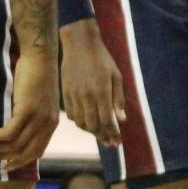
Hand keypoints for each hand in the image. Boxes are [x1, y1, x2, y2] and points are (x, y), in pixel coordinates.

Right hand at [0, 47, 58, 172]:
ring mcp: (39, 118)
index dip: (20, 162)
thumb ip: (30, 119)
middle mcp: (48, 124)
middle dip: (4, 158)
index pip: (37, 152)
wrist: (40, 57)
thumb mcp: (37, 102)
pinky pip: (8, 133)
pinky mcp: (28, 110)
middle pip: (25, 153)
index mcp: (51, 124)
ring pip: (14, 145)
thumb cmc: (35, 77)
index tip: (5, 166)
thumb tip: (11, 135)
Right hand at [57, 21, 124, 146]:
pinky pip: (71, 115)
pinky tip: (87, 124)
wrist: (79, 45)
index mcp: (101, 92)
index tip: (118, 142)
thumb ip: (118, 99)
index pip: (106, 120)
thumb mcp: (116, 76)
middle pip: (93, 125)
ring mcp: (73, 96)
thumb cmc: (102, 59)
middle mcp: (86, 97)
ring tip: (101, 135)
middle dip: (103, 136)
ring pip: (81, 122)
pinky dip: (80, 123)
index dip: (112, 134)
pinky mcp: (65, 95)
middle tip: (111, 143)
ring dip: (91, 132)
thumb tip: (122, 120)